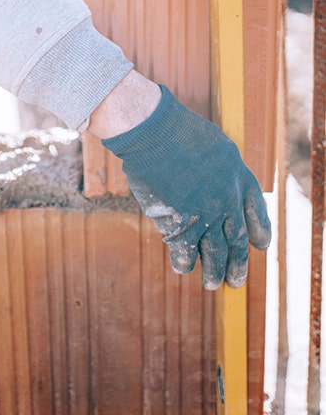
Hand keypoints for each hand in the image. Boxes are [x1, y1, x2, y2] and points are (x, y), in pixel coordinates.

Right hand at [101, 85, 270, 288]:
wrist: (156, 132)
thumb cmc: (178, 131)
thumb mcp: (216, 145)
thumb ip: (222, 170)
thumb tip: (218, 189)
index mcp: (239, 176)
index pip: (256, 211)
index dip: (259, 230)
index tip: (259, 245)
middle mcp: (228, 199)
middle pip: (237, 238)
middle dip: (237, 262)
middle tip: (236, 279)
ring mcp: (205, 214)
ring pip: (214, 252)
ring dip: (213, 270)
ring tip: (211, 283)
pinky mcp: (181, 223)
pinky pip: (184, 250)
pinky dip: (183, 261)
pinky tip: (182, 268)